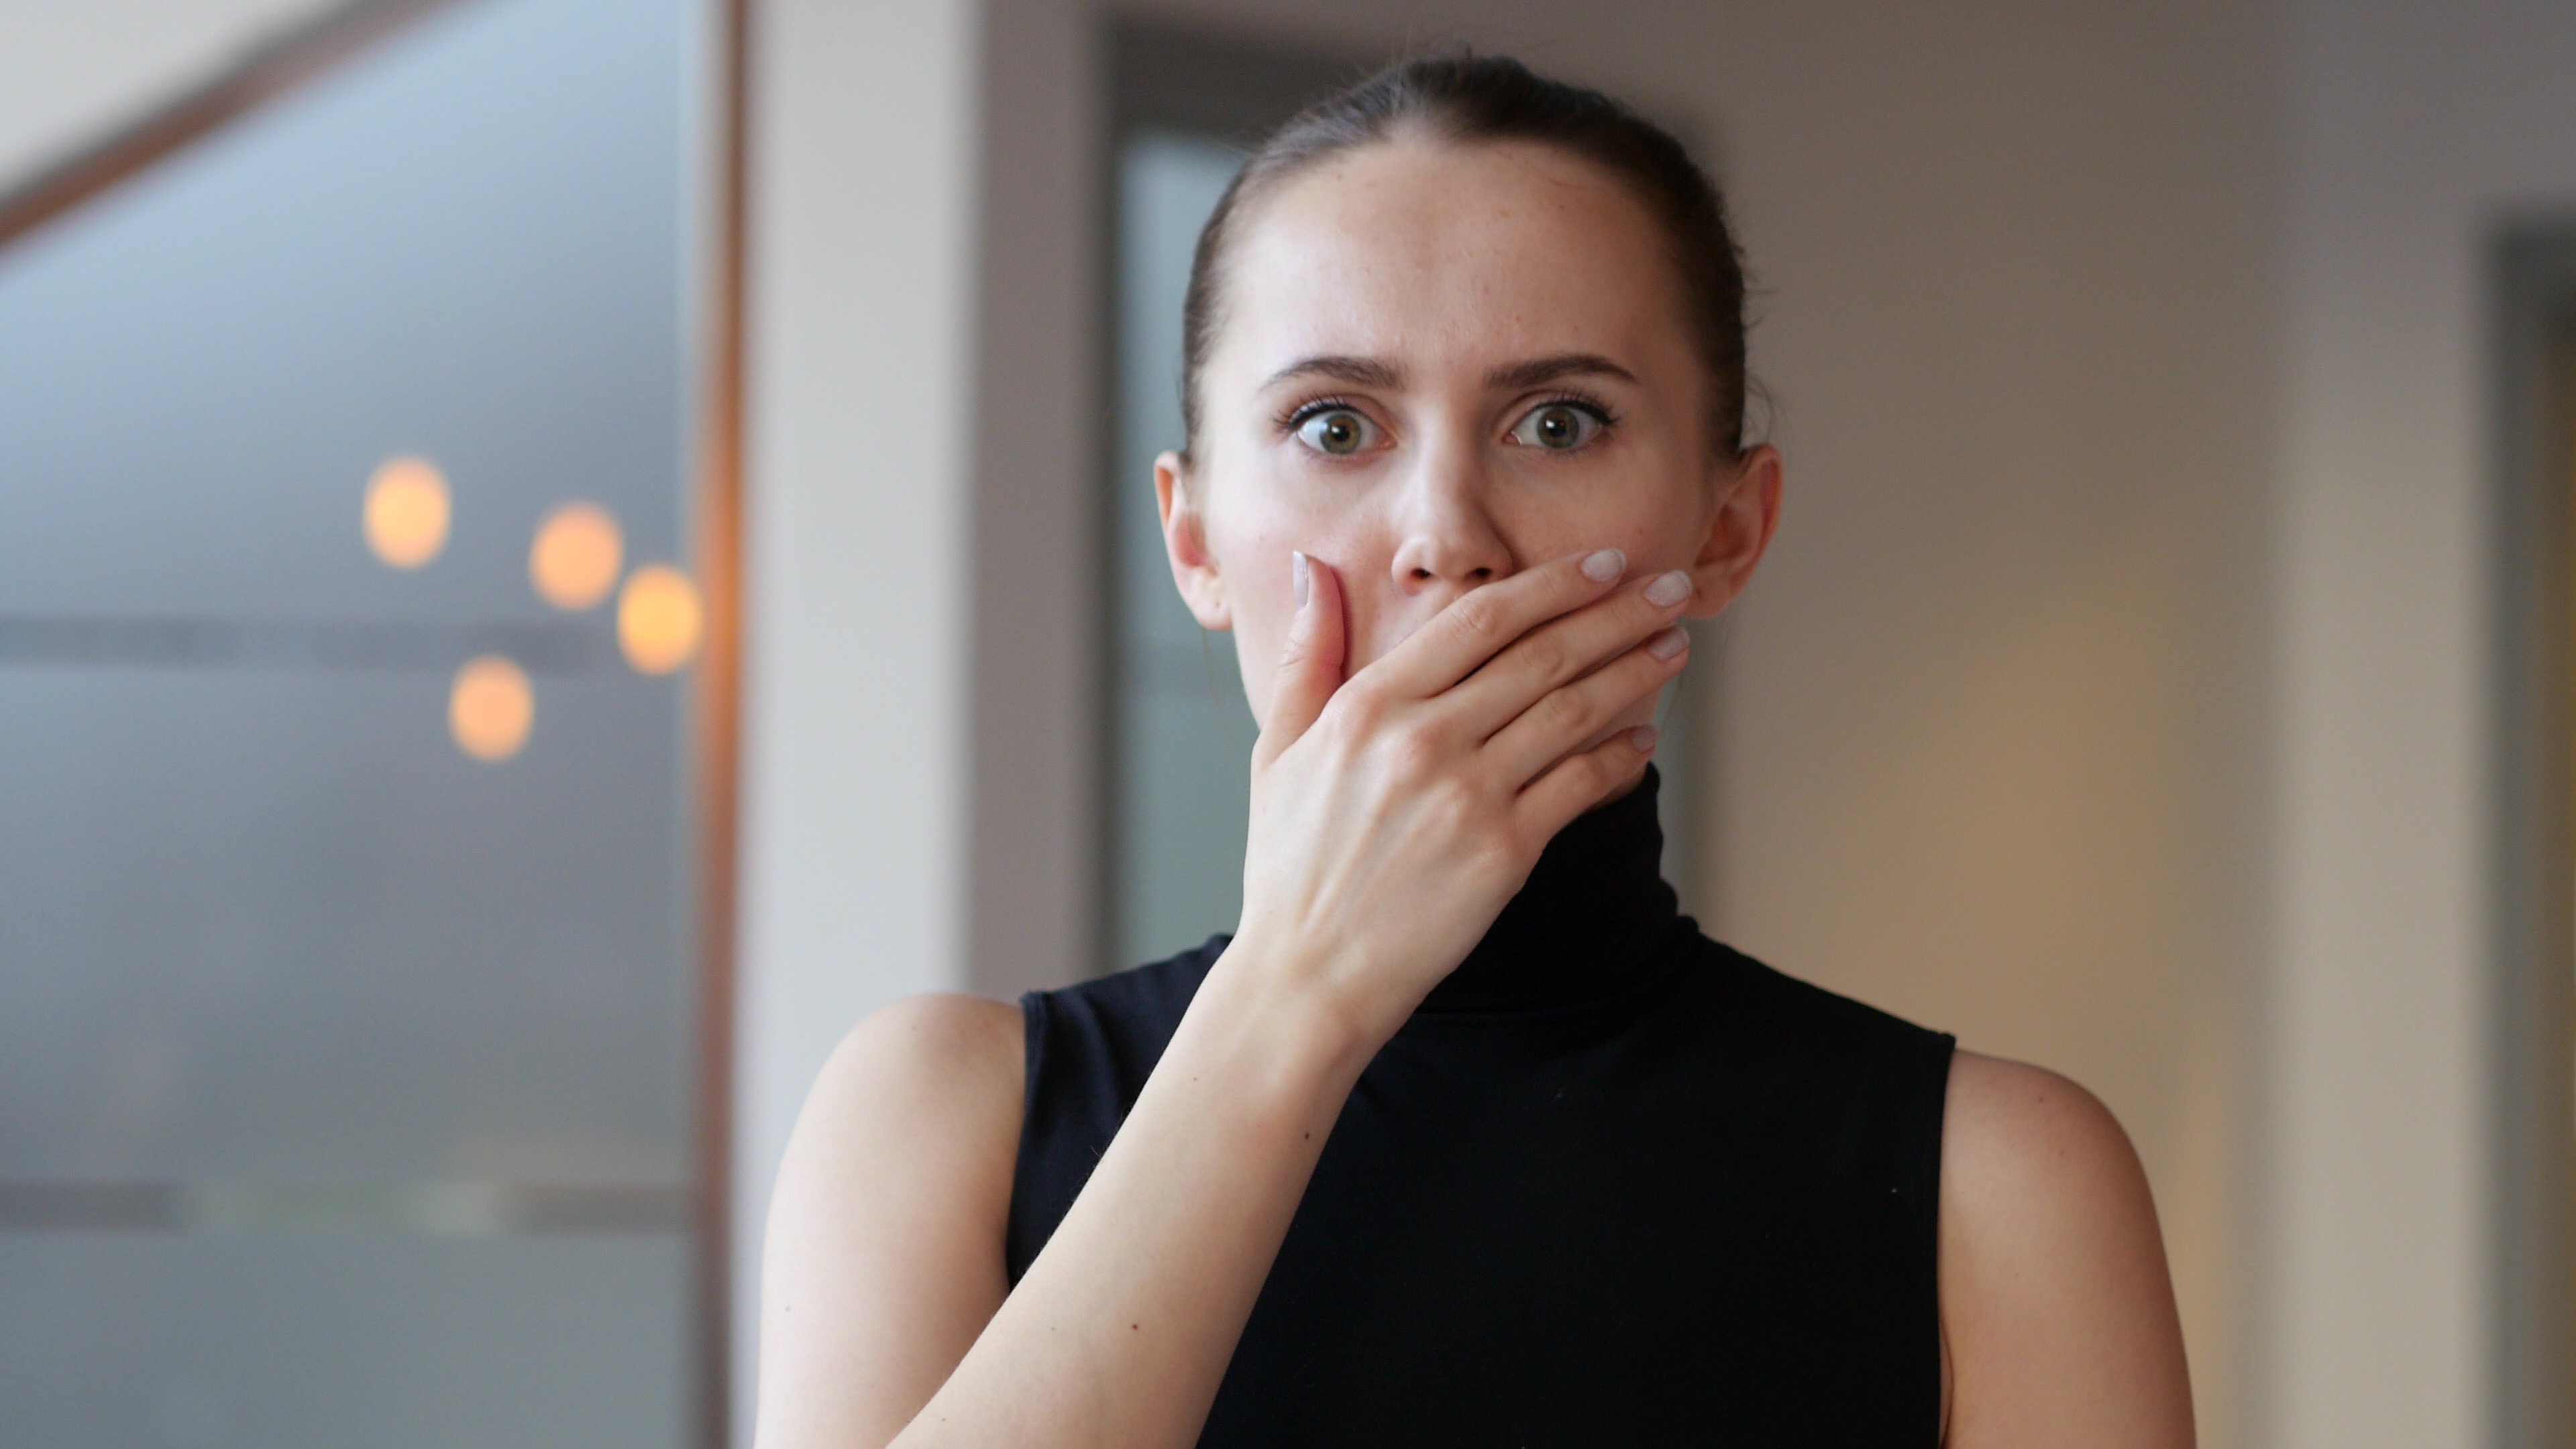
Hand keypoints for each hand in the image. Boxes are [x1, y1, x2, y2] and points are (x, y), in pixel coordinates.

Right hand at [1227, 548, 1695, 1046]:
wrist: (1309, 974)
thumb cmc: (1292, 867)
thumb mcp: (1280, 750)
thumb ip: (1307, 656)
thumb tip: (1314, 571)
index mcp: (1370, 707)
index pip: (1480, 621)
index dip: (1553, 585)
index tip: (1604, 564)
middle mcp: (1422, 741)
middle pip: (1542, 655)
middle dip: (1617, 614)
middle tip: (1669, 588)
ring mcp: (1467, 796)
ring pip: (1573, 712)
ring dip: (1634, 673)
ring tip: (1674, 647)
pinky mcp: (1502, 852)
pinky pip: (1579, 787)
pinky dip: (1620, 757)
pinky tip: (1645, 739)